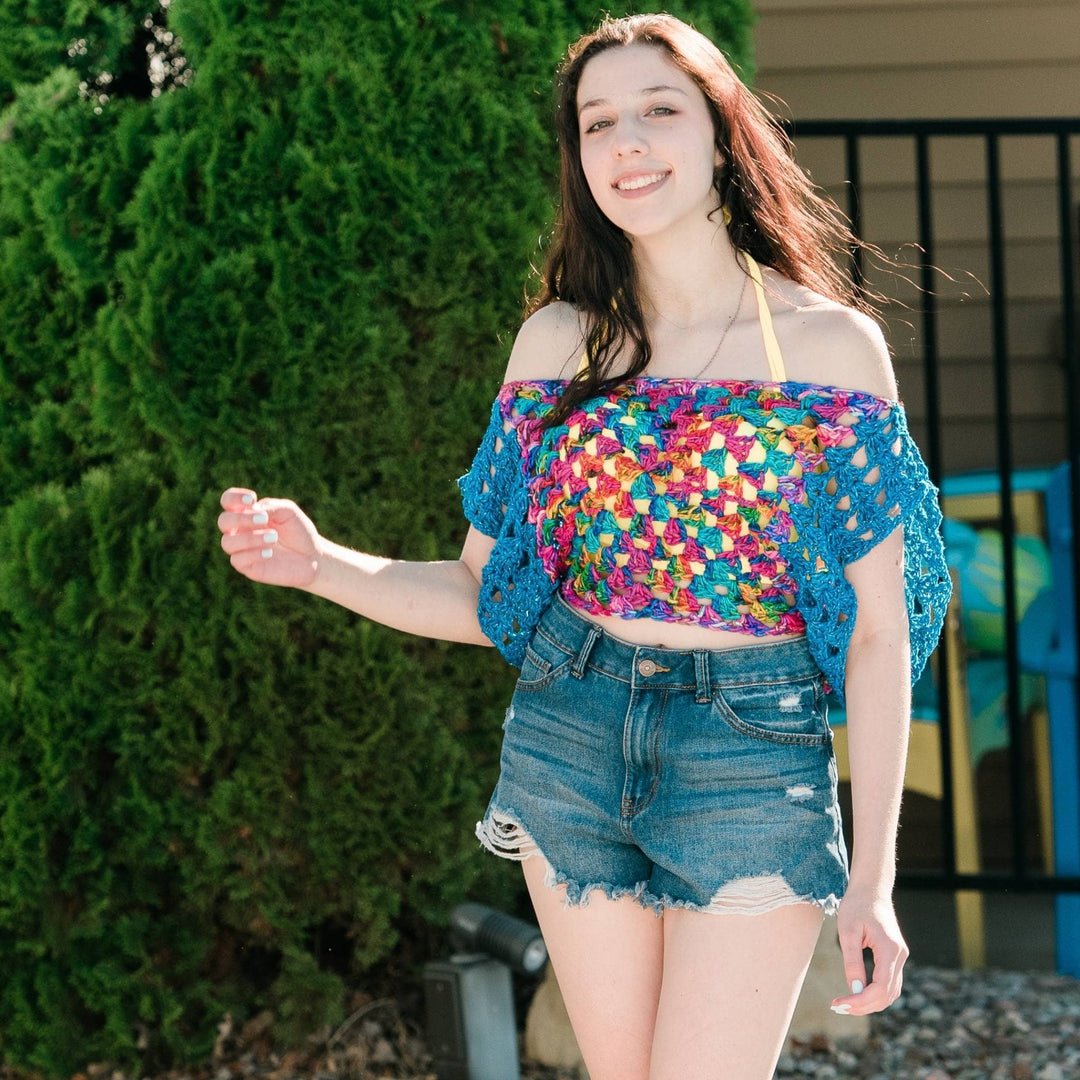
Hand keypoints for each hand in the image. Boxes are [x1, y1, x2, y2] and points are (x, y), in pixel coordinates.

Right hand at [218, 488, 320, 589]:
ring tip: (273, 537)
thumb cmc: (298, 531)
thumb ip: (270, 507)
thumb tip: (252, 509)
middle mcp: (240, 530)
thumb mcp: (288, 512)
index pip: (228, 501)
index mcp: (247, 513)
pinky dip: (253, 554)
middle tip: (265, 519)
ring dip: (249, 538)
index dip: (234, 498)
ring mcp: (241, 549)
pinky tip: (270, 552)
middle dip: (242, 518)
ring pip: (227, 542)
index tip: (252, 499)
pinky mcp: (247, 567)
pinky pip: (237, 560)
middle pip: (224, 521)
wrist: (312, 558)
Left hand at [830, 883, 907, 1014]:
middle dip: (864, 1006)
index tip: (839, 1003)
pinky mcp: (896, 956)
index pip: (880, 988)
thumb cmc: (857, 905)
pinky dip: (876, 994)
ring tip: (846, 1003)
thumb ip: (852, 961)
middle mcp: (900, 956)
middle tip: (839, 1006)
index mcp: (889, 949)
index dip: (860, 1001)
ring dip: (871, 1003)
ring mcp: (900, 957)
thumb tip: (854, 990)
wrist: (871, 889)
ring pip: (891, 992)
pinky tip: (858, 994)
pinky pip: (890, 983)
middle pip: (888, 995)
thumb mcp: (847, 931)